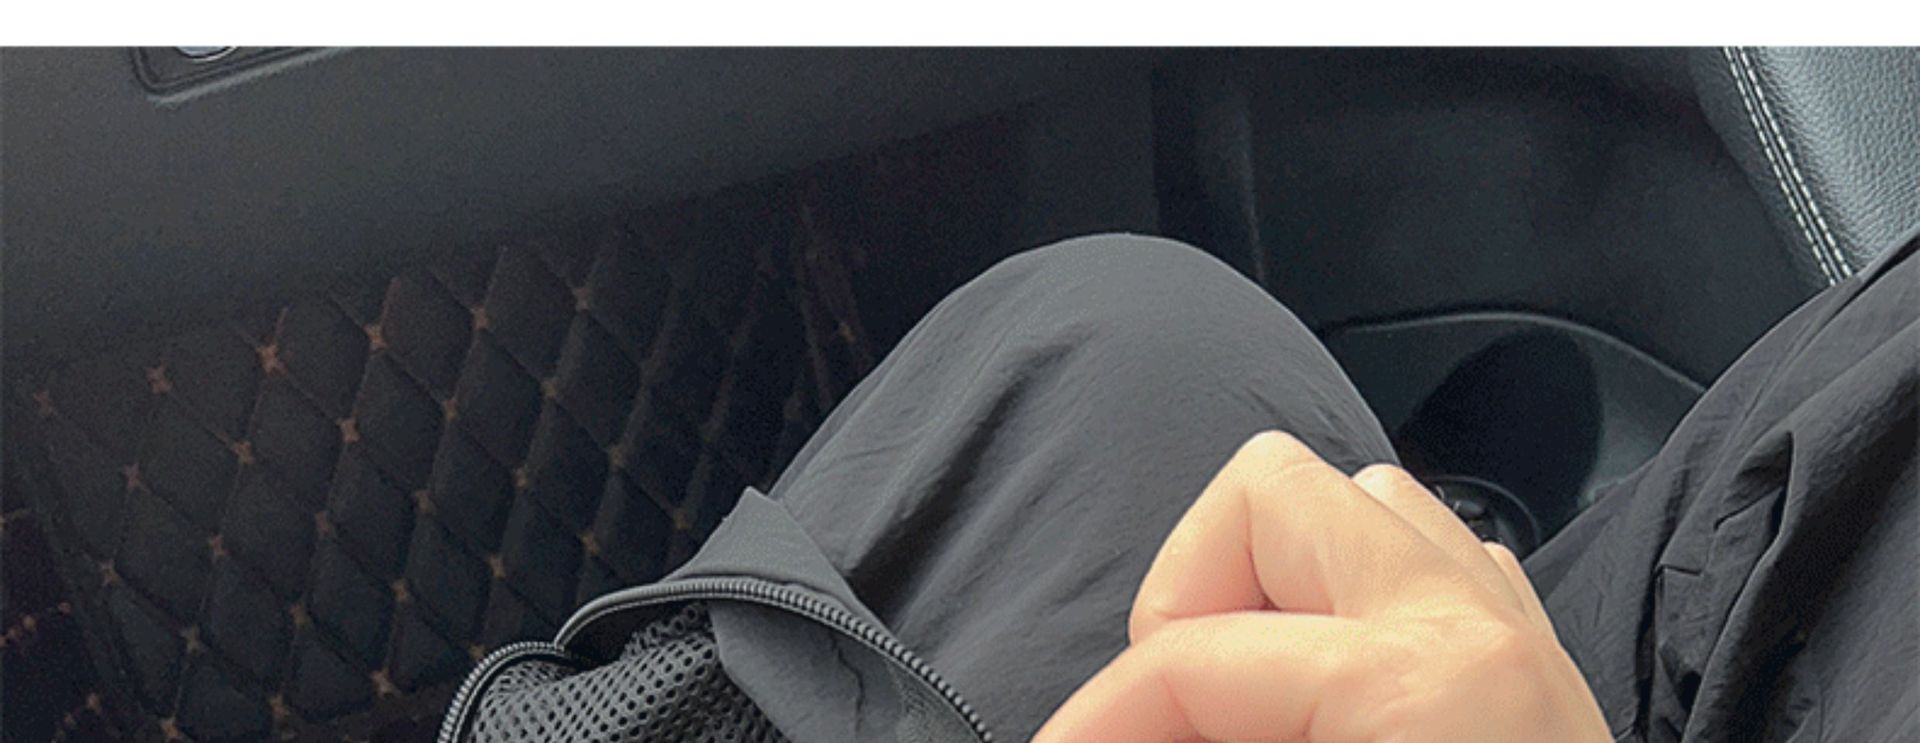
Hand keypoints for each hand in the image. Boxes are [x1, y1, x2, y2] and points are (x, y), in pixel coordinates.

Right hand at [1034, 432, 1610, 742]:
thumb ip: (1179, 729)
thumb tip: (1076, 727)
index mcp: (1425, 678)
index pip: (1189, 651)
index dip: (1094, 710)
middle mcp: (1477, 626)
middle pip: (1270, 493)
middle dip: (1187, 600)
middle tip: (1157, 714)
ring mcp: (1513, 640)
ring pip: (1359, 511)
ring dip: (1270, 592)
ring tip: (1237, 703)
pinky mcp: (1531, 677)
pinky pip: (1427, 570)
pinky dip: (1353, 614)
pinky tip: (1323, 707)